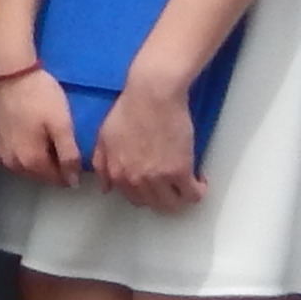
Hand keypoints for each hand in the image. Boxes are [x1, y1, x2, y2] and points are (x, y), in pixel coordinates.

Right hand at [0, 65, 82, 188]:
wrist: (7, 72)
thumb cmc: (39, 96)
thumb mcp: (62, 124)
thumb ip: (69, 155)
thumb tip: (73, 182)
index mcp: (31, 161)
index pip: (55, 179)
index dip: (69, 171)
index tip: (74, 156)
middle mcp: (11, 163)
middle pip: (37, 174)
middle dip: (50, 167)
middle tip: (60, 148)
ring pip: (21, 166)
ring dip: (34, 160)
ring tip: (43, 142)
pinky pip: (7, 155)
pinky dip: (18, 152)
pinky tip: (23, 137)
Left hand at [87, 74, 206, 210]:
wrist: (152, 95)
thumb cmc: (129, 109)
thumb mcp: (104, 137)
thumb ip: (102, 164)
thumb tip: (106, 188)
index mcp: (116, 172)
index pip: (132, 198)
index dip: (146, 192)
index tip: (155, 184)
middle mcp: (134, 179)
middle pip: (154, 204)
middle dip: (163, 197)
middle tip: (172, 184)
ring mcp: (157, 177)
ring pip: (174, 204)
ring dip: (181, 197)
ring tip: (186, 184)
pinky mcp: (180, 171)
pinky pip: (193, 195)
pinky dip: (198, 190)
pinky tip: (199, 179)